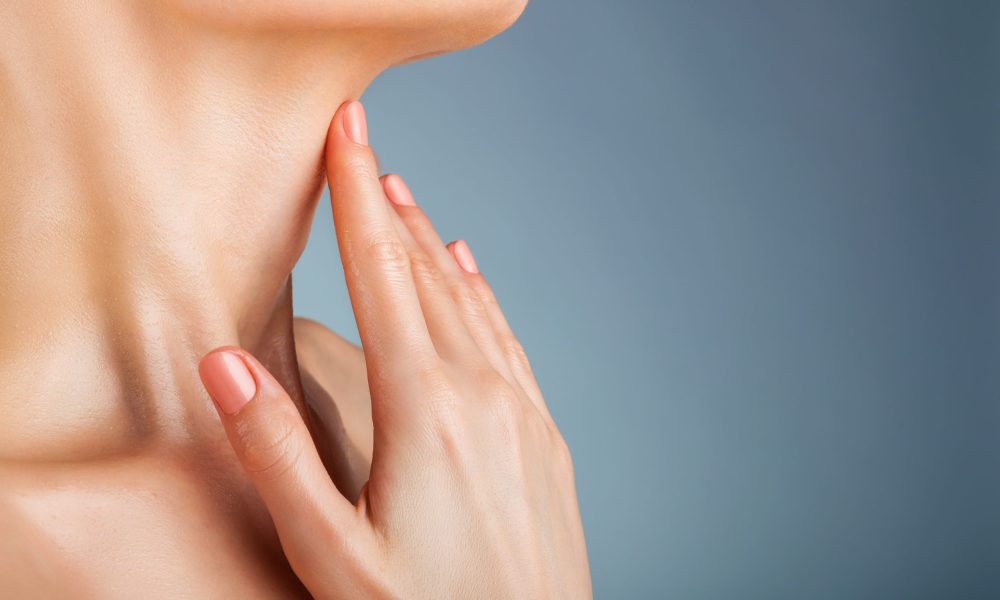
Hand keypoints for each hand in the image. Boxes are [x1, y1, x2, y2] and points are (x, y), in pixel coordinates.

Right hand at [198, 101, 591, 598]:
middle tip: (364, 148)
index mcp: (423, 407)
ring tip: (404, 199)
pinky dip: (482, 296)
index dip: (355, 198)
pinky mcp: (545, 436)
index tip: (346, 132)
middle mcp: (480, 392)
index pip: (380, 275)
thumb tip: (225, 361)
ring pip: (470, 301)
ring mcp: (522, 411)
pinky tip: (471, 275)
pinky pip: (509, 340)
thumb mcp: (330, 549)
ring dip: (430, 244)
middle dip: (387, 207)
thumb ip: (276, 452)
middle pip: (424, 276)